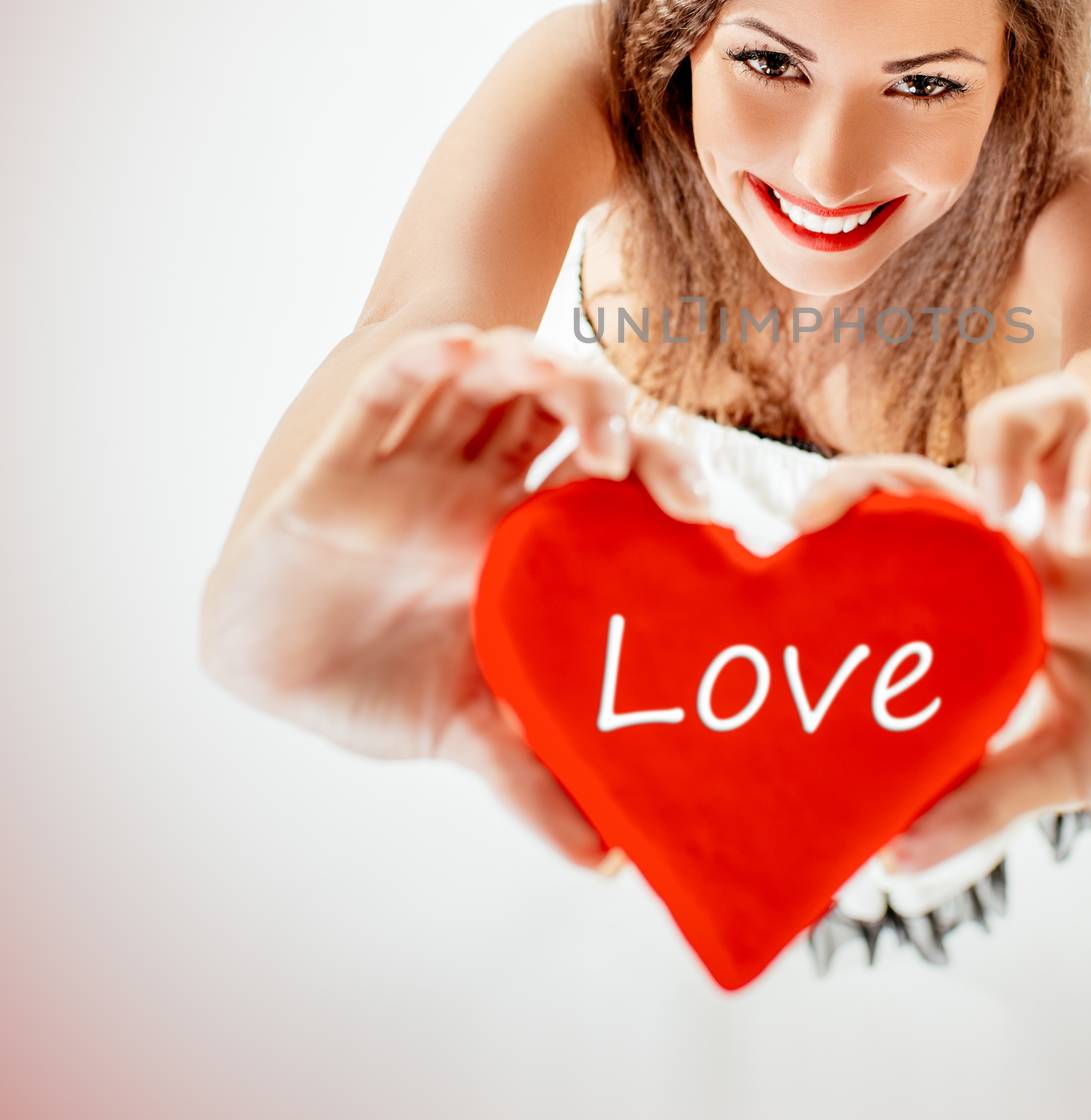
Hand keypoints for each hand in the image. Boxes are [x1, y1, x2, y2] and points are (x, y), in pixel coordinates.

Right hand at [200, 322, 710, 870]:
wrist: (268, 664)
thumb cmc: (378, 680)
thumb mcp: (466, 724)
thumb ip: (533, 776)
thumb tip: (610, 861)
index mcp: (523, 534)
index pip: (608, 479)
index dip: (659, 471)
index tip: (702, 508)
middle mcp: (480, 484)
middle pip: (562, 415)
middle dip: (605, 411)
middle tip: (629, 454)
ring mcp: (417, 461)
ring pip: (490, 382)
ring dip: (534, 370)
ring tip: (571, 395)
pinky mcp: (346, 458)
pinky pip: (391, 389)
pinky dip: (424, 363)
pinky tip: (461, 349)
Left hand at [794, 380, 1090, 871]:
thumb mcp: (1065, 759)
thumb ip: (986, 793)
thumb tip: (890, 858)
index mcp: (1030, 570)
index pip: (941, 497)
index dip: (871, 488)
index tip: (808, 518)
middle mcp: (1089, 525)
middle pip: (1033, 421)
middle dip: (1008, 434)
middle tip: (995, 503)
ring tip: (1087, 530)